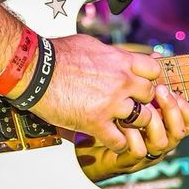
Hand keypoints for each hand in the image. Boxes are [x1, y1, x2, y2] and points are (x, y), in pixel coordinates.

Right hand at [29, 35, 160, 153]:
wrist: (35, 70)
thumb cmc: (57, 55)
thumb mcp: (90, 45)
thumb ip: (112, 54)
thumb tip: (121, 56)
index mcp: (120, 61)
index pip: (154, 70)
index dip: (150, 78)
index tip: (141, 84)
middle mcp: (121, 82)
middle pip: (150, 95)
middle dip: (143, 101)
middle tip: (131, 104)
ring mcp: (110, 104)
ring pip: (142, 119)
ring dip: (133, 123)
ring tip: (122, 123)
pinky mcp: (96, 123)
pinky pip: (120, 141)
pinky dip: (118, 143)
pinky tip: (111, 138)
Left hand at [75, 83, 188, 181]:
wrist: (84, 133)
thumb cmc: (108, 110)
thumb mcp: (127, 89)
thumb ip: (144, 77)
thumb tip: (156, 56)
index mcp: (165, 123)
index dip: (186, 106)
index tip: (170, 87)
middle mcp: (160, 139)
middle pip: (181, 131)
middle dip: (172, 109)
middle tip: (160, 91)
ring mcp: (145, 152)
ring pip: (164, 143)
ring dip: (156, 123)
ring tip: (142, 108)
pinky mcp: (127, 160)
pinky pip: (139, 151)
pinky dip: (134, 137)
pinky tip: (122, 124)